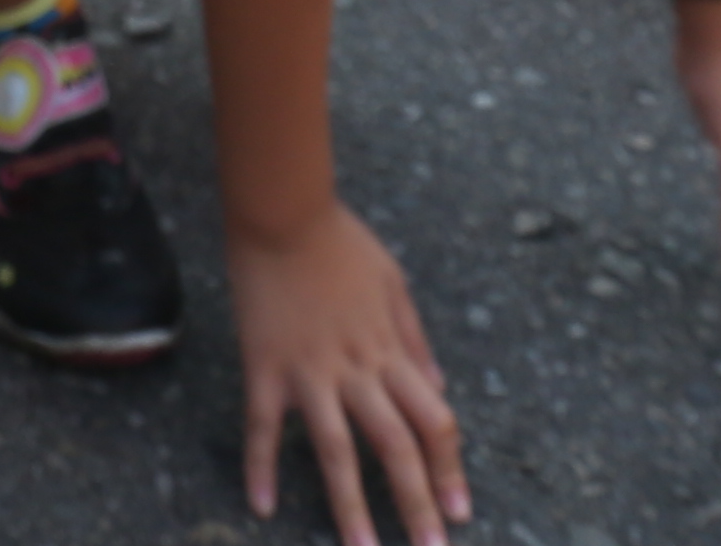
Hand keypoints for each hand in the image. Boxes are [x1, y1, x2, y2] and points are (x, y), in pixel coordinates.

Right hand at [230, 199, 465, 537]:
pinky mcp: (265, 367)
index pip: (434, 419)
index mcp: (390, 350)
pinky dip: (261, 467)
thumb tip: (439, 386)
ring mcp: (310, 371)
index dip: (450, 467)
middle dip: (416, 503)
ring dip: (351, 506)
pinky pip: (263, 426)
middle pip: (397, 446)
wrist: (282, 210)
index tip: (459, 510)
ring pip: (337, 450)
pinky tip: (261, 507)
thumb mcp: (394, 281)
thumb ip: (416, 338)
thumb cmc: (338, 241)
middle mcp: (358, 368)